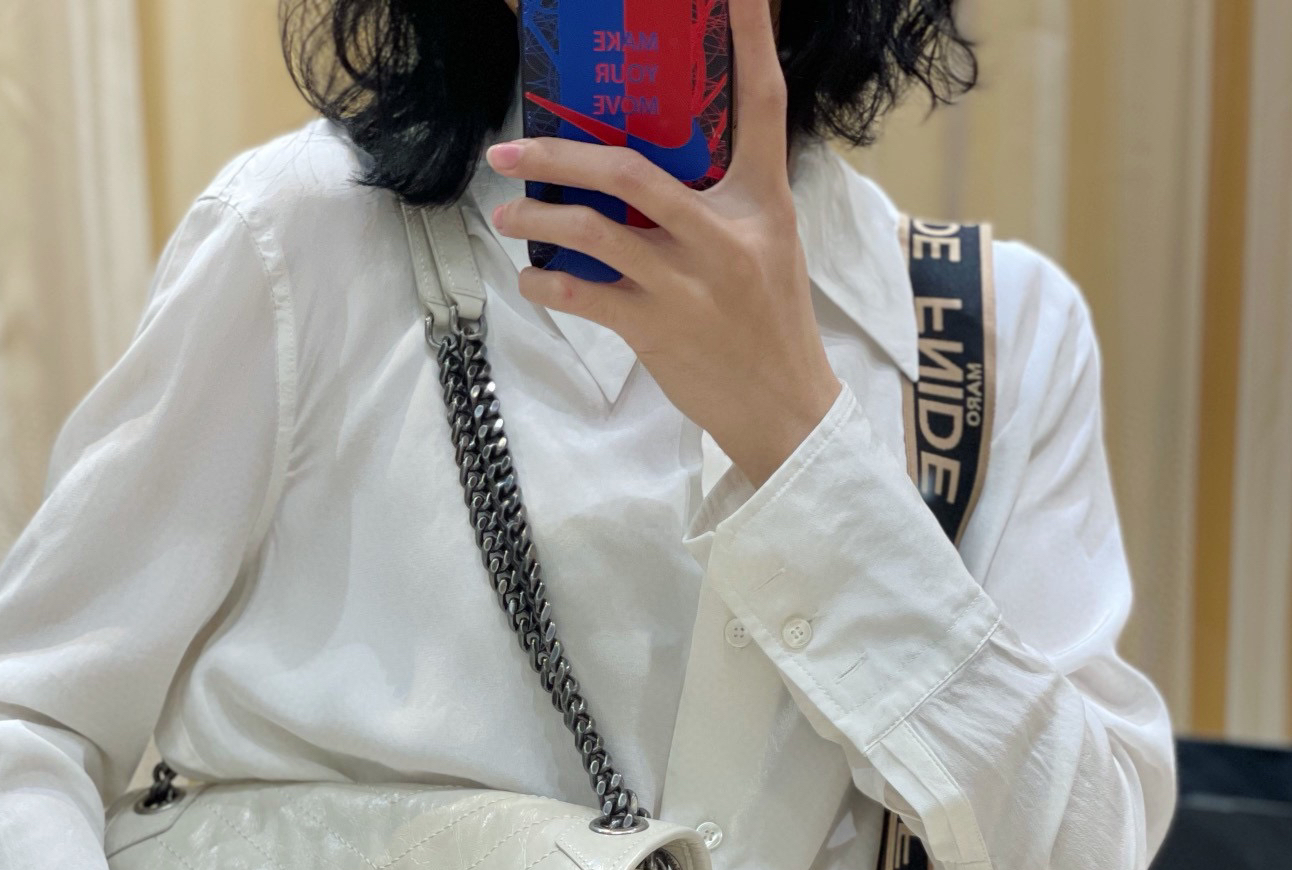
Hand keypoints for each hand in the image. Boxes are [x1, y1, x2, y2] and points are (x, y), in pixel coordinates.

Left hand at [486, 0, 840, 487]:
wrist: (784, 410)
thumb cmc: (770, 323)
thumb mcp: (767, 244)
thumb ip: (722, 200)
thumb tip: (650, 167)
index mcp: (762, 200)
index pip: (762, 102)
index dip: (751, 35)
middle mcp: (724, 235)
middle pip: (630, 171)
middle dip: (559, 154)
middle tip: (511, 147)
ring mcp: (687, 285)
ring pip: (594, 234)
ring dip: (538, 220)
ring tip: (507, 216)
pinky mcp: (657, 331)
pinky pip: (584, 297)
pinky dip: (547, 285)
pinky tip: (531, 277)